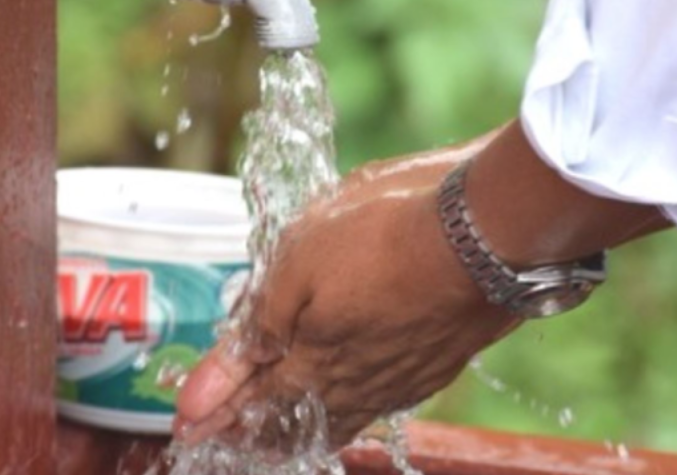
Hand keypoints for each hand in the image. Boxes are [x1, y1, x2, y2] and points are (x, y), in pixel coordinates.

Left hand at [175, 132, 518, 448]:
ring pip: (345, 417)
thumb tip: (206, 392)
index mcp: (313, 362)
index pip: (253, 400)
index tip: (190, 427)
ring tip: (289, 435)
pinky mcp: (438, 364)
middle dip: (259, 434)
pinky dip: (357, 407)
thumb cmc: (387, 233)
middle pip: (298, 422)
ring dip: (308, 426)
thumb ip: (257, 326)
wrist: (486, 234)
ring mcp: (402, 378)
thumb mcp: (300, 261)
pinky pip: (385, 400)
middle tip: (233, 444)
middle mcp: (356, 384)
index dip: (218, 412)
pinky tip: (360, 400)